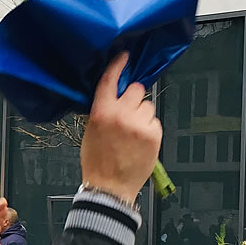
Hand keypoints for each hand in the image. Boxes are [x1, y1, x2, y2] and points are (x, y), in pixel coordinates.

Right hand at [80, 52, 162, 203]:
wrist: (110, 188)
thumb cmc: (97, 162)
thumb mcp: (91, 131)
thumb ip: (103, 110)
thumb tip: (115, 95)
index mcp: (101, 112)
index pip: (111, 80)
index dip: (118, 65)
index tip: (124, 56)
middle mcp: (122, 115)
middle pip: (136, 89)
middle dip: (133, 98)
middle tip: (127, 113)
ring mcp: (140, 125)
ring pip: (147, 105)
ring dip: (142, 114)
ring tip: (133, 133)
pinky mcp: (154, 134)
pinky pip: (154, 121)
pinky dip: (149, 128)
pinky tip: (140, 142)